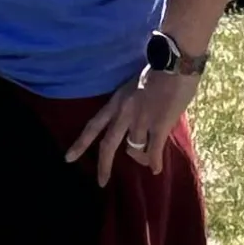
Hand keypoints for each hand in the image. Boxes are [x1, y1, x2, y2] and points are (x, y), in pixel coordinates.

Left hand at [64, 70, 195, 185]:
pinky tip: (156, 169)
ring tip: (147, 162)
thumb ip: (132, 104)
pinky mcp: (159, 125)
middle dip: (103, 166)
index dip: (81, 143)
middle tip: (101, 182)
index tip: (68, 158)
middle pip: (108, 145)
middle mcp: (124, 113)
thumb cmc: (159, 70)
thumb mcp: (135, 86)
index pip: (93, 125)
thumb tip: (138, 122)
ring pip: (134, 150)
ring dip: (140, 158)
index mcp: (116, 101)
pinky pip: (154, 151)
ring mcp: (141, 120)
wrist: (175, 62)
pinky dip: (154, 162)